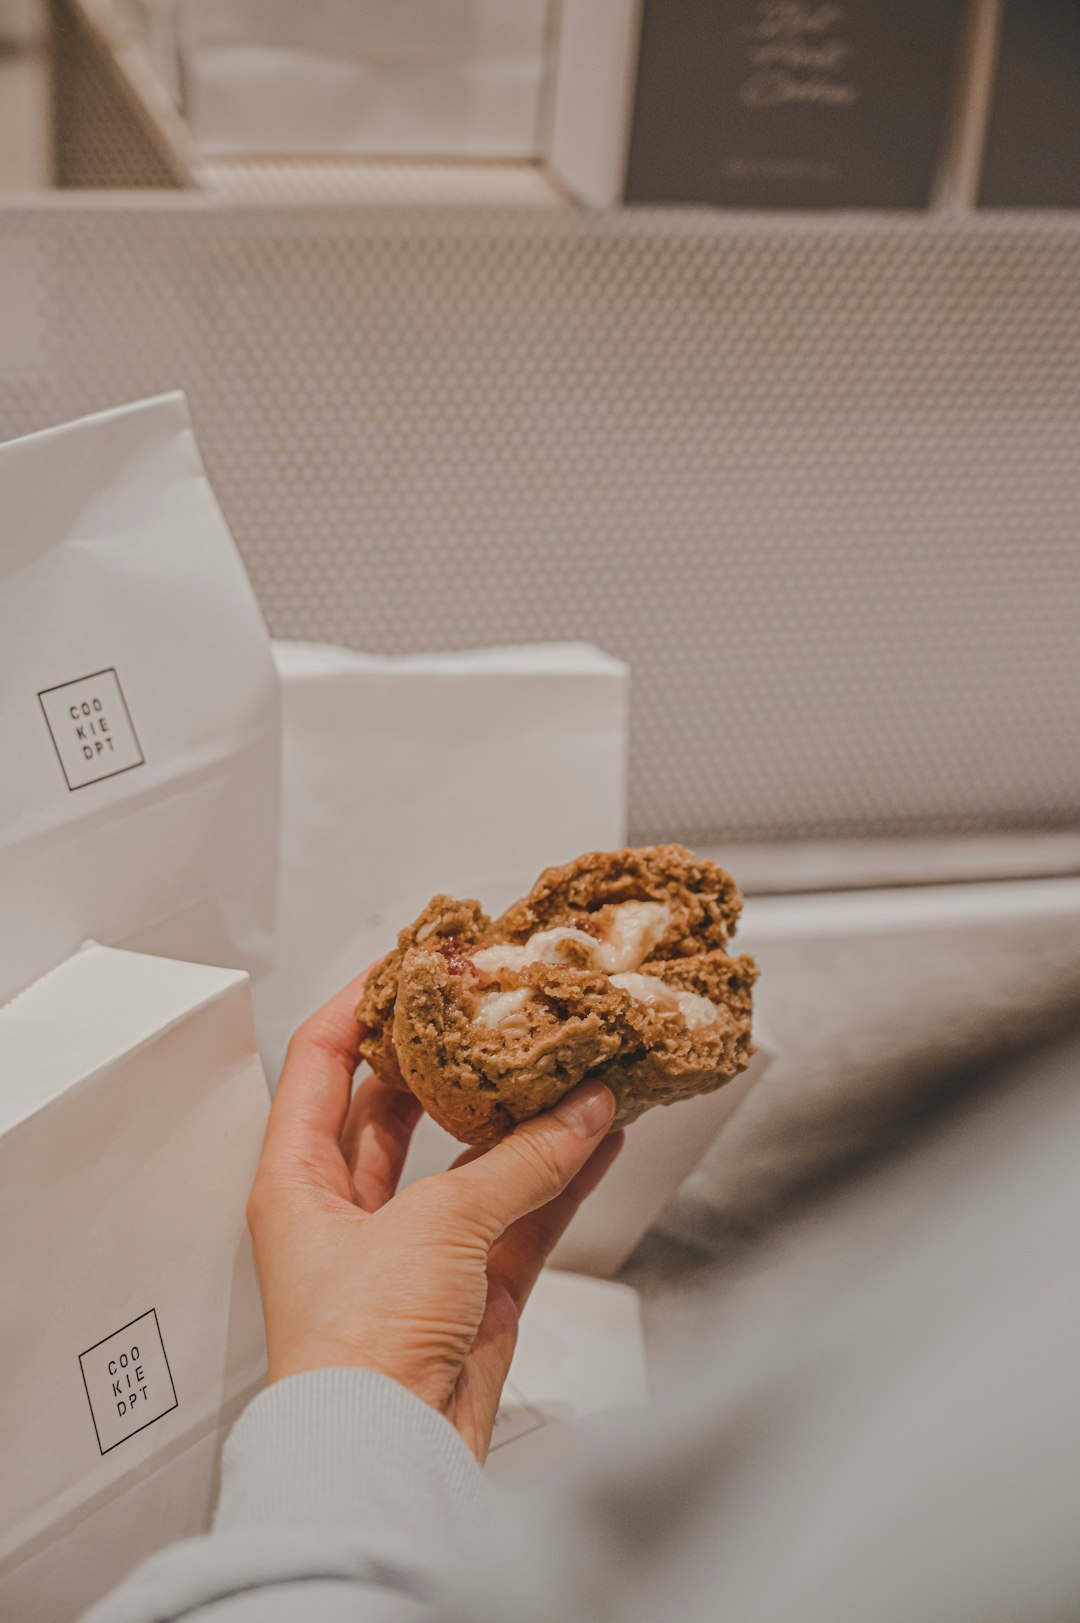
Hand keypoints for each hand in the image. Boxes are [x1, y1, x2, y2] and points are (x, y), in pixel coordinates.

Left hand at [246, 971, 621, 1460]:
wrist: (387, 1456)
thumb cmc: (357, 1348)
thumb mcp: (436, 1224)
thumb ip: (519, 1163)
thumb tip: (581, 1111)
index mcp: (296, 1179)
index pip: (322, 1061)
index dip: (364, 1003)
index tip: (413, 960)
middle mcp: (348, 1209)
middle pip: (400, 1105)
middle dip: (451, 1058)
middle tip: (497, 1006)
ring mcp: (413, 1250)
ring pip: (473, 1160)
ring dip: (520, 1117)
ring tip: (565, 1063)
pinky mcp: (470, 1290)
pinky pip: (520, 1211)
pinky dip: (560, 1175)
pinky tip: (597, 1134)